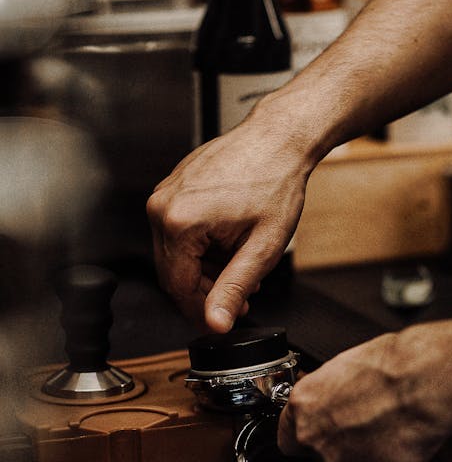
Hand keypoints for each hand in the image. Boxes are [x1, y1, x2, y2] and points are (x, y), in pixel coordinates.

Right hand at [146, 112, 309, 331]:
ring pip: (175, 252)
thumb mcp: (261, 247)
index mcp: (178, 222)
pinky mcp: (173, 186)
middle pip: (172, 271)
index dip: (202, 309)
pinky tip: (230, 242)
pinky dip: (202, 244)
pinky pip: (177, 229)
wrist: (279, 138)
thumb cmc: (275, 181)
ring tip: (241, 264)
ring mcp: (165, 193)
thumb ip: (234, 289)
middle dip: (206, 288)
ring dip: (206, 267)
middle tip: (242, 295)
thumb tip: (215, 323)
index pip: (177, 287)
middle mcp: (162, 206)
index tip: (224, 318)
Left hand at [278, 316, 451, 461]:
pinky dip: (383, 460)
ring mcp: (339, 460)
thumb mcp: (344, 367)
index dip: (303, 432)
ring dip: (359, 451)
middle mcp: (314, 436)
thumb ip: (326, 392)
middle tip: (360, 422)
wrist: (421, 384)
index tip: (316, 428)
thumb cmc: (390, 365)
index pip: (286, 435)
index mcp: (303, 404)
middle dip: (334, 441)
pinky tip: (395, 438)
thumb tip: (329, 396)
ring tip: (383, 426)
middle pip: (315, 451)